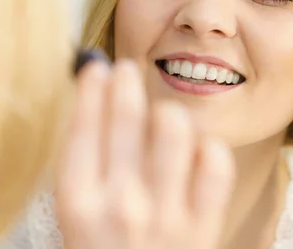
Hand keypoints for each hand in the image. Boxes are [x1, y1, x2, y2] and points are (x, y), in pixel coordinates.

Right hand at [56, 58, 234, 248]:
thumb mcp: (76, 224)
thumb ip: (84, 173)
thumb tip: (93, 107)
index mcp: (79, 207)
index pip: (83, 130)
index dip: (90, 90)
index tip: (95, 66)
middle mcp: (122, 206)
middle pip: (128, 119)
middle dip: (127, 82)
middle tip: (127, 69)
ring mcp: (167, 215)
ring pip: (175, 128)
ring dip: (168, 115)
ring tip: (163, 120)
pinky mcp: (204, 225)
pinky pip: (216, 161)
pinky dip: (209, 147)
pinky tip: (197, 151)